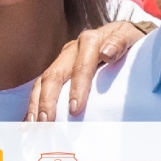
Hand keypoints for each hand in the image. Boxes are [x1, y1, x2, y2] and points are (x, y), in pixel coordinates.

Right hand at [25, 22, 146, 121]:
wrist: (124, 36)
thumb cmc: (131, 40)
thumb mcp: (131, 35)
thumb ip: (121, 42)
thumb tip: (108, 53)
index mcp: (89, 42)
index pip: (81, 66)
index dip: (77, 88)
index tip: (75, 110)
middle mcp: (71, 50)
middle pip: (54, 75)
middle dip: (48, 100)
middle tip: (46, 122)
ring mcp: (62, 61)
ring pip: (43, 82)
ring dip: (36, 104)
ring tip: (34, 124)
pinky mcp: (58, 71)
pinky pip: (42, 88)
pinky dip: (34, 105)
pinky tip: (29, 122)